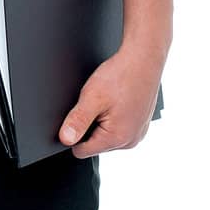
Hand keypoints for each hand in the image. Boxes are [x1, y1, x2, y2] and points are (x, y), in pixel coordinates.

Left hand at [58, 43, 166, 159]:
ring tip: (107, 100)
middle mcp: (130, 140)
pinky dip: (113, 116)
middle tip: (95, 103)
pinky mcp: (141, 124)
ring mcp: (138, 133)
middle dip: (89, 125)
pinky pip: (118, 127)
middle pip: (94, 143)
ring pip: (106, 135)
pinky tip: (116, 100)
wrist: (144, 58)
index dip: (73, 134)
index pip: (82, 150)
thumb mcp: (92, 97)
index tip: (75, 117)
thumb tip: (65, 139)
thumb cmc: (122, 75)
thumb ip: (77, 121)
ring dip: (101, 120)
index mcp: (118, 138)